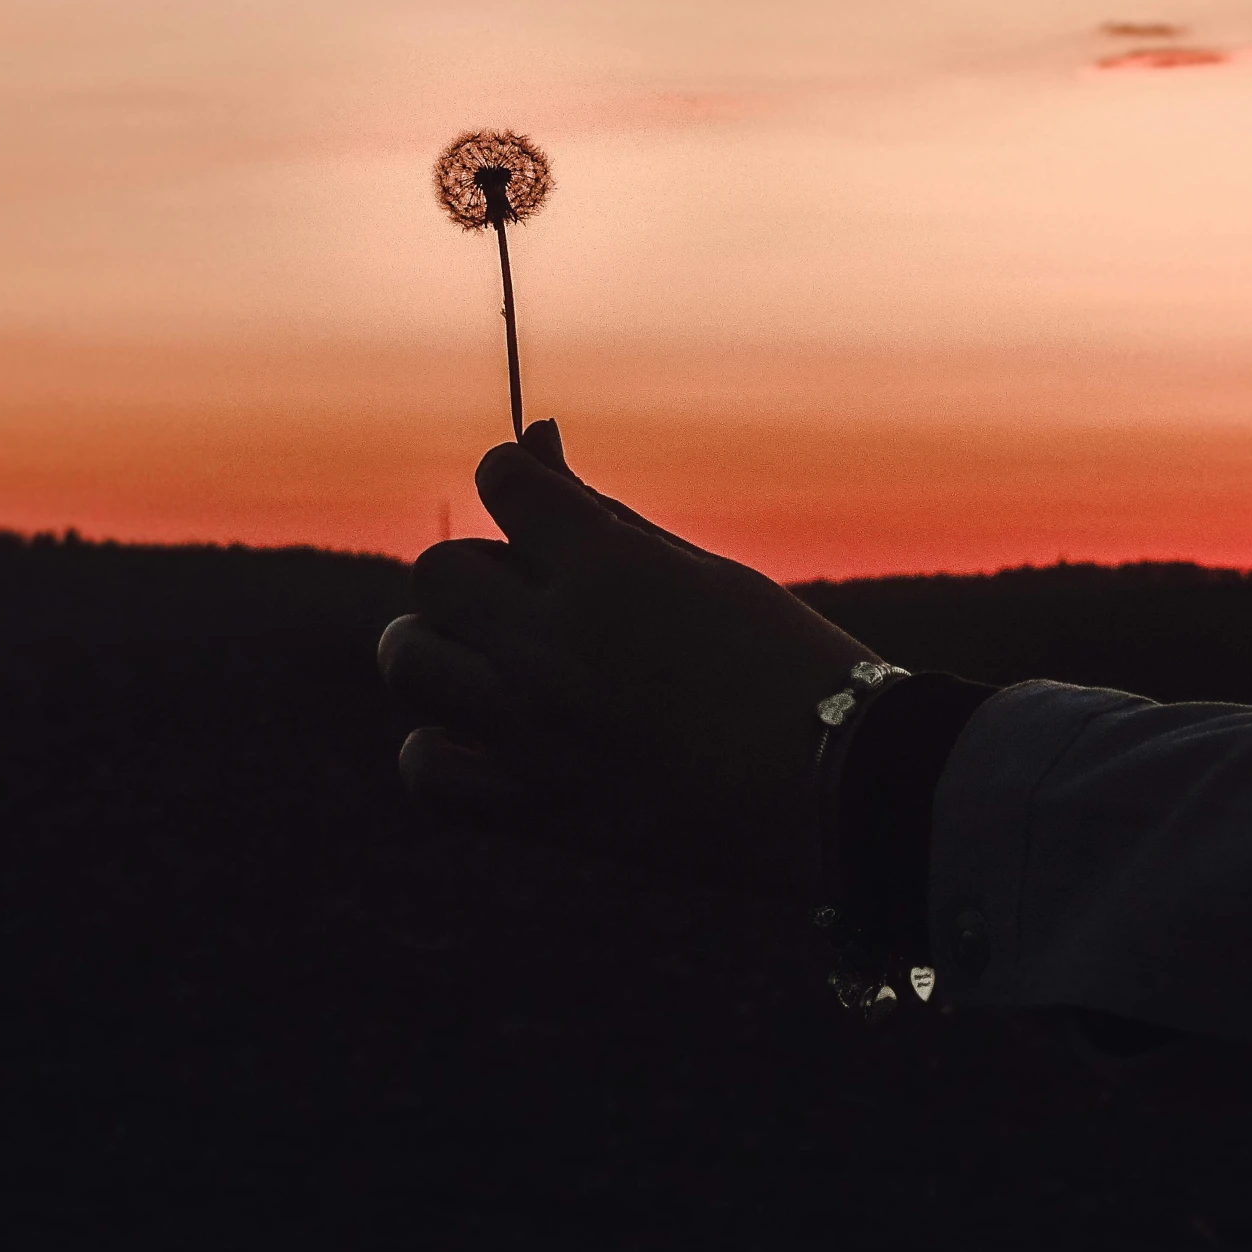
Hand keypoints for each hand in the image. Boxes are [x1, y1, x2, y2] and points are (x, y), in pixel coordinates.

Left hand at [378, 420, 877, 890]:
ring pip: (410, 659)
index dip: (513, 478)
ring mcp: (538, 732)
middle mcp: (557, 646)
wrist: (840, 793)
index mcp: (609, 572)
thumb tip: (533, 440)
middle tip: (522, 597)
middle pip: (440, 572)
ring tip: (482, 659)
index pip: (504, 482)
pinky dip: (435, 748)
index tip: (532, 499)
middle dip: (473, 571)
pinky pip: (426, 771)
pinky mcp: (540, 811)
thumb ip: (602, 511)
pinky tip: (477, 733)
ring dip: (434, 647)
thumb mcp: (699, 570)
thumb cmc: (784, 662)